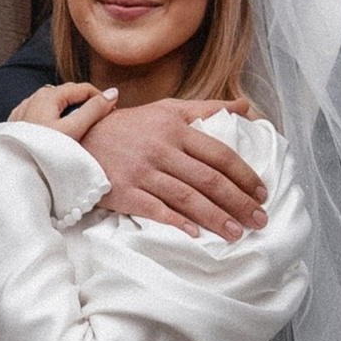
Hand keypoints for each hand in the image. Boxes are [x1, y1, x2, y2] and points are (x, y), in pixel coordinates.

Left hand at [10, 80, 117, 141]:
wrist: (12, 171)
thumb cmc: (42, 151)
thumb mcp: (73, 130)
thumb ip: (93, 110)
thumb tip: (113, 93)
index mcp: (48, 95)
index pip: (82, 88)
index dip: (100, 98)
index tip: (113, 112)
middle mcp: (34, 98)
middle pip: (67, 93)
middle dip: (85, 102)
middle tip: (100, 119)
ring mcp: (24, 110)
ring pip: (53, 103)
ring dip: (69, 109)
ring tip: (80, 125)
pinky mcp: (18, 123)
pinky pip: (40, 113)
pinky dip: (54, 117)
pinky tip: (57, 131)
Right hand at [88, 97, 267, 241]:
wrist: (78, 139)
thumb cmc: (129, 125)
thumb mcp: (166, 108)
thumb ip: (206, 108)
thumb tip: (245, 106)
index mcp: (175, 128)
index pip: (219, 154)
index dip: (244, 174)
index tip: (262, 192)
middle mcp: (161, 149)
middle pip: (208, 179)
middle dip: (238, 201)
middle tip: (259, 219)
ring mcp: (142, 172)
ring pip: (187, 197)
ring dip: (215, 218)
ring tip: (237, 233)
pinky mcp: (125, 192)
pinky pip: (155, 210)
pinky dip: (176, 222)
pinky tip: (196, 235)